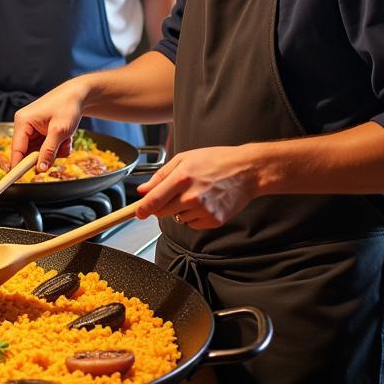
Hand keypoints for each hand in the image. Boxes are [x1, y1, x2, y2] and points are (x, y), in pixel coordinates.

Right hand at [11, 77, 90, 169]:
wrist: (78, 95)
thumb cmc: (67, 106)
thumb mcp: (59, 132)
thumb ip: (48, 151)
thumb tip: (40, 168)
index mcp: (23, 121)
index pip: (16, 149)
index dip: (17, 166)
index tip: (16, 181)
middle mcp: (24, 125)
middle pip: (28, 153)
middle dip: (46, 155)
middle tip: (60, 150)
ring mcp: (32, 128)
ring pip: (39, 152)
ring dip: (54, 151)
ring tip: (65, 140)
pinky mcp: (40, 131)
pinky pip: (46, 147)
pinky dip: (57, 147)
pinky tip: (65, 138)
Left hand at [134, 144, 260, 227]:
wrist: (247, 170)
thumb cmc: (215, 160)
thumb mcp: (184, 159)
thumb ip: (160, 176)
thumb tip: (143, 190)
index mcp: (182, 178)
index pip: (155, 200)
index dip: (142, 209)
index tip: (137, 213)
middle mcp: (191, 196)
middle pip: (163, 212)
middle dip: (162, 206)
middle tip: (174, 194)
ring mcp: (204, 210)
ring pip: (178, 218)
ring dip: (180, 210)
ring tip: (196, 194)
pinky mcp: (214, 221)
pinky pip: (193, 224)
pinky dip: (194, 216)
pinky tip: (205, 202)